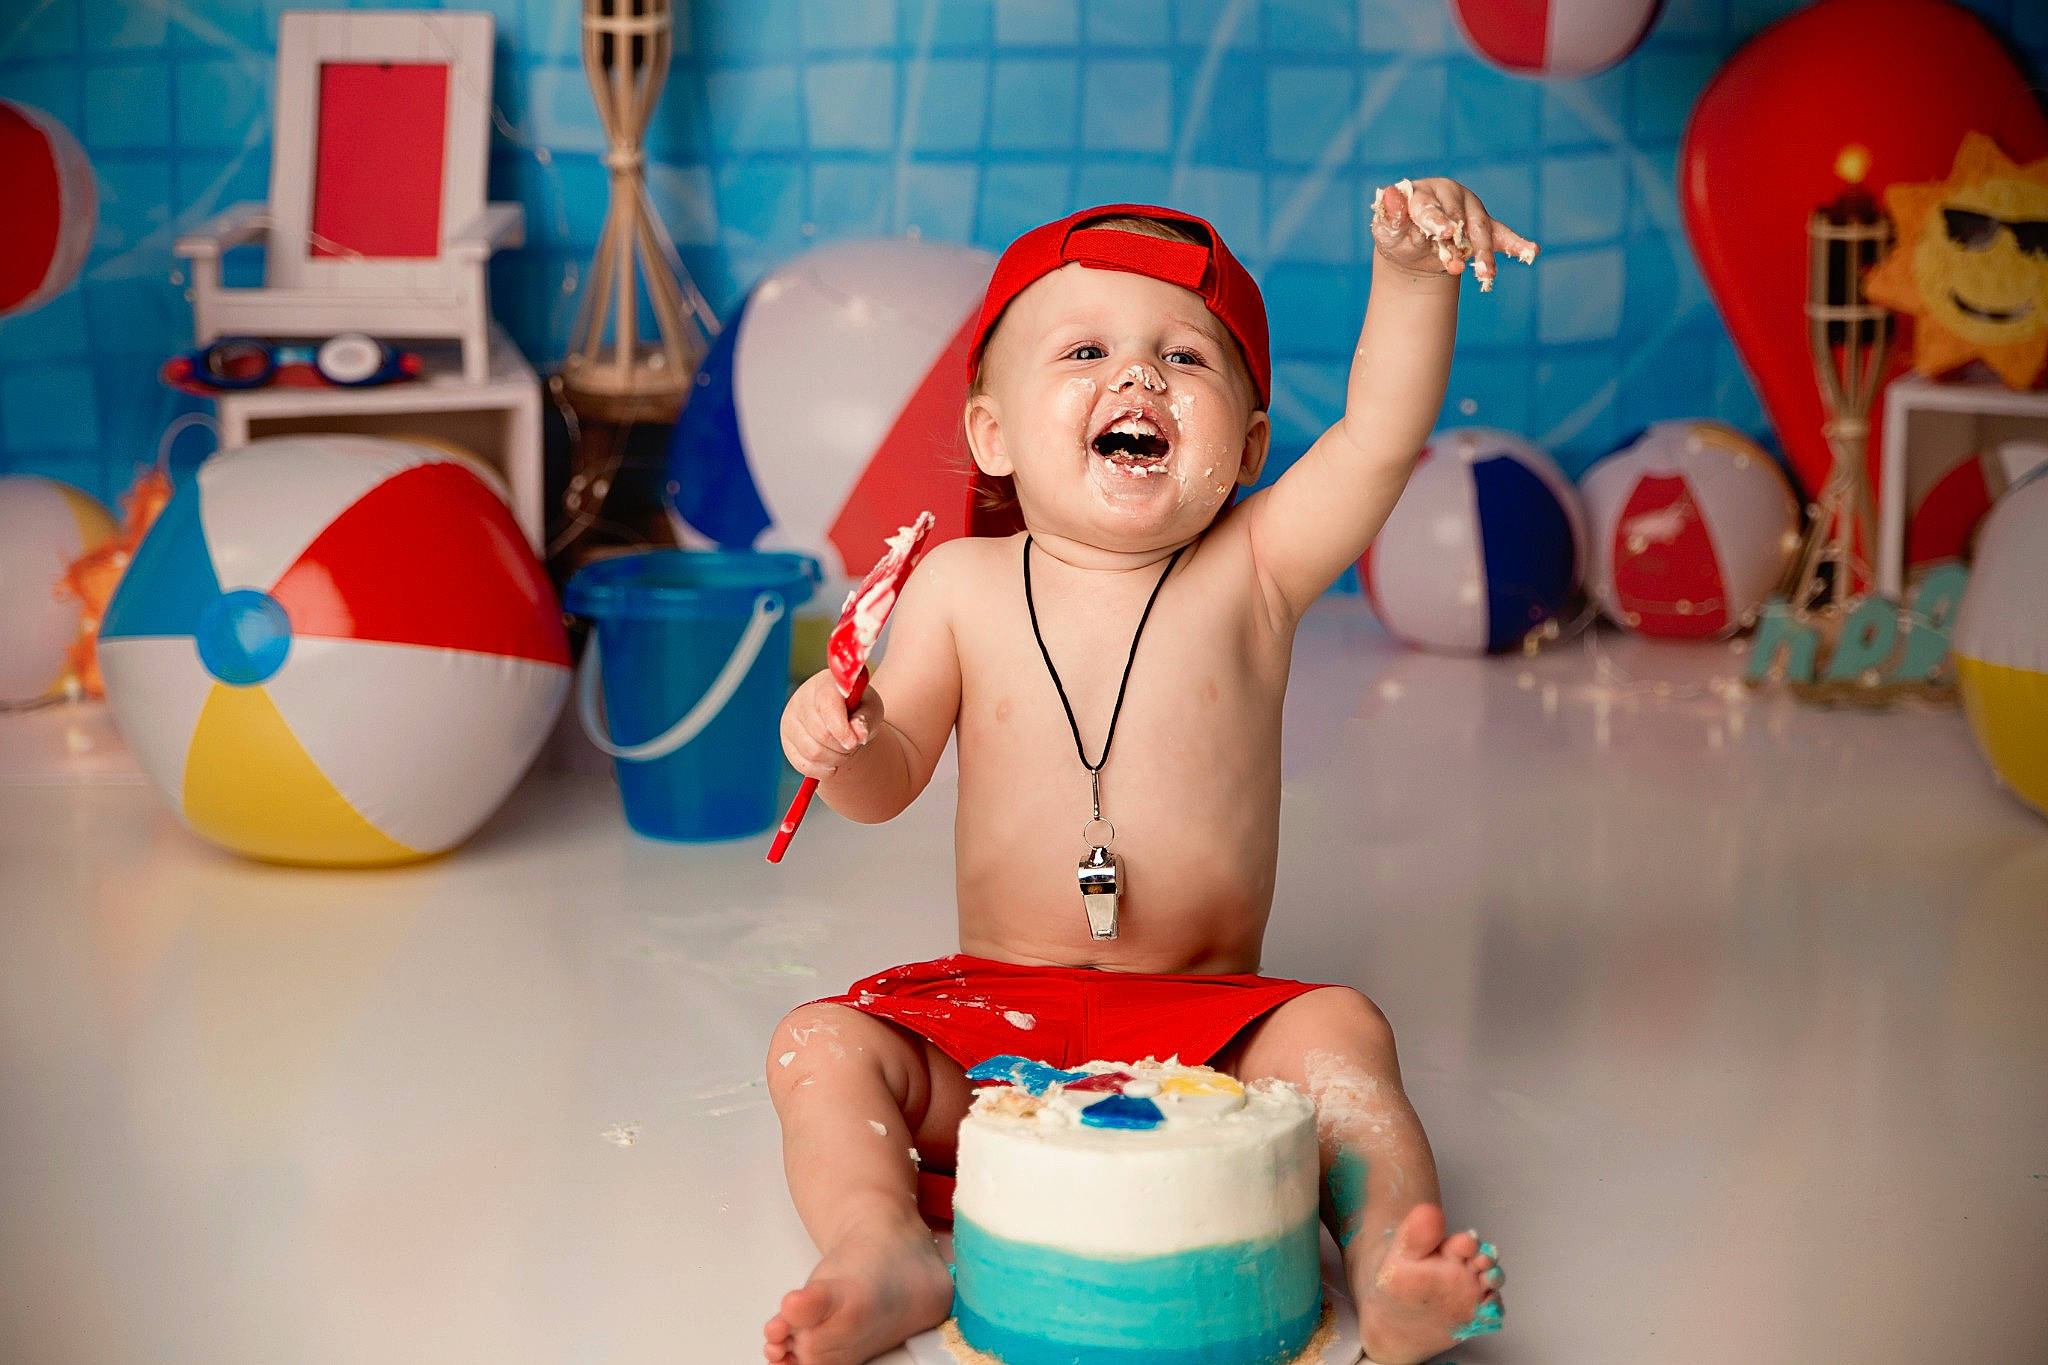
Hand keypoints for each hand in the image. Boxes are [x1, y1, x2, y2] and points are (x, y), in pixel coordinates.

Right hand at [780, 669, 884, 780]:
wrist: (843, 717)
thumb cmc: (859, 709)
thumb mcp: (871, 709)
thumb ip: (866, 719)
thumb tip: (858, 734)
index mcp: (824, 685)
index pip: (828, 706)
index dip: (842, 729)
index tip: (855, 742)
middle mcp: (801, 700)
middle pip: (821, 734)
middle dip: (844, 747)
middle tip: (854, 745)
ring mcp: (790, 721)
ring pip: (812, 752)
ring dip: (835, 760)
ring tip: (845, 752)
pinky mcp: (786, 742)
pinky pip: (803, 765)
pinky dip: (822, 770)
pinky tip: (832, 763)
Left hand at [1370, 177, 1538, 291]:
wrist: (1413, 250)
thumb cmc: (1398, 237)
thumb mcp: (1387, 232)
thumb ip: (1390, 217)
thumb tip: (1387, 194)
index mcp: (1423, 192)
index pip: (1429, 207)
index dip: (1437, 220)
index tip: (1445, 233)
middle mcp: (1450, 194)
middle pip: (1458, 221)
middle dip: (1457, 247)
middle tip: (1455, 268)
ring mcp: (1470, 209)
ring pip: (1480, 231)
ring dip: (1484, 254)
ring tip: (1485, 276)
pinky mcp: (1484, 225)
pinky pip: (1502, 234)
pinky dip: (1516, 244)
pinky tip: (1531, 252)